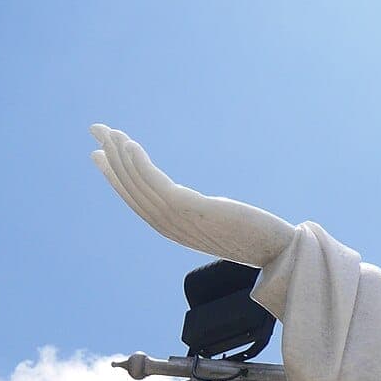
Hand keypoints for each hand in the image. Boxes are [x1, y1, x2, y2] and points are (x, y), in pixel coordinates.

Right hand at [90, 125, 296, 267]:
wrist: (284, 250)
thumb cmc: (260, 237)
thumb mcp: (220, 221)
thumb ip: (201, 212)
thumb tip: (199, 203)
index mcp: (175, 229)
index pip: (136, 200)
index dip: (116, 176)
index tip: (99, 153)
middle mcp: (172, 227)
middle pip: (132, 189)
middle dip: (111, 158)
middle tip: (96, 130)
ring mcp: (180, 220)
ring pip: (139, 185)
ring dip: (121, 156)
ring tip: (110, 132)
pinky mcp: (193, 210)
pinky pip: (156, 184)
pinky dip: (139, 164)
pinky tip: (129, 145)